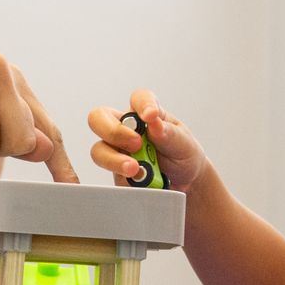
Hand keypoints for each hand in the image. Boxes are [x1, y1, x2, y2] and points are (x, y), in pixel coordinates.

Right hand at [85, 90, 206, 189]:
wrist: (185, 184)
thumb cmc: (183, 156)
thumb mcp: (184, 144)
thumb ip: (170, 134)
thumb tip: (154, 124)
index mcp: (145, 115)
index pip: (137, 99)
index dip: (142, 104)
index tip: (151, 116)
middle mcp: (126, 129)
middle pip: (99, 118)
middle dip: (113, 131)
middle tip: (136, 144)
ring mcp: (117, 151)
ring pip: (98, 150)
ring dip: (114, 159)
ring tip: (135, 169)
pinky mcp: (116, 172)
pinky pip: (108, 174)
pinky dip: (122, 176)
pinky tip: (138, 181)